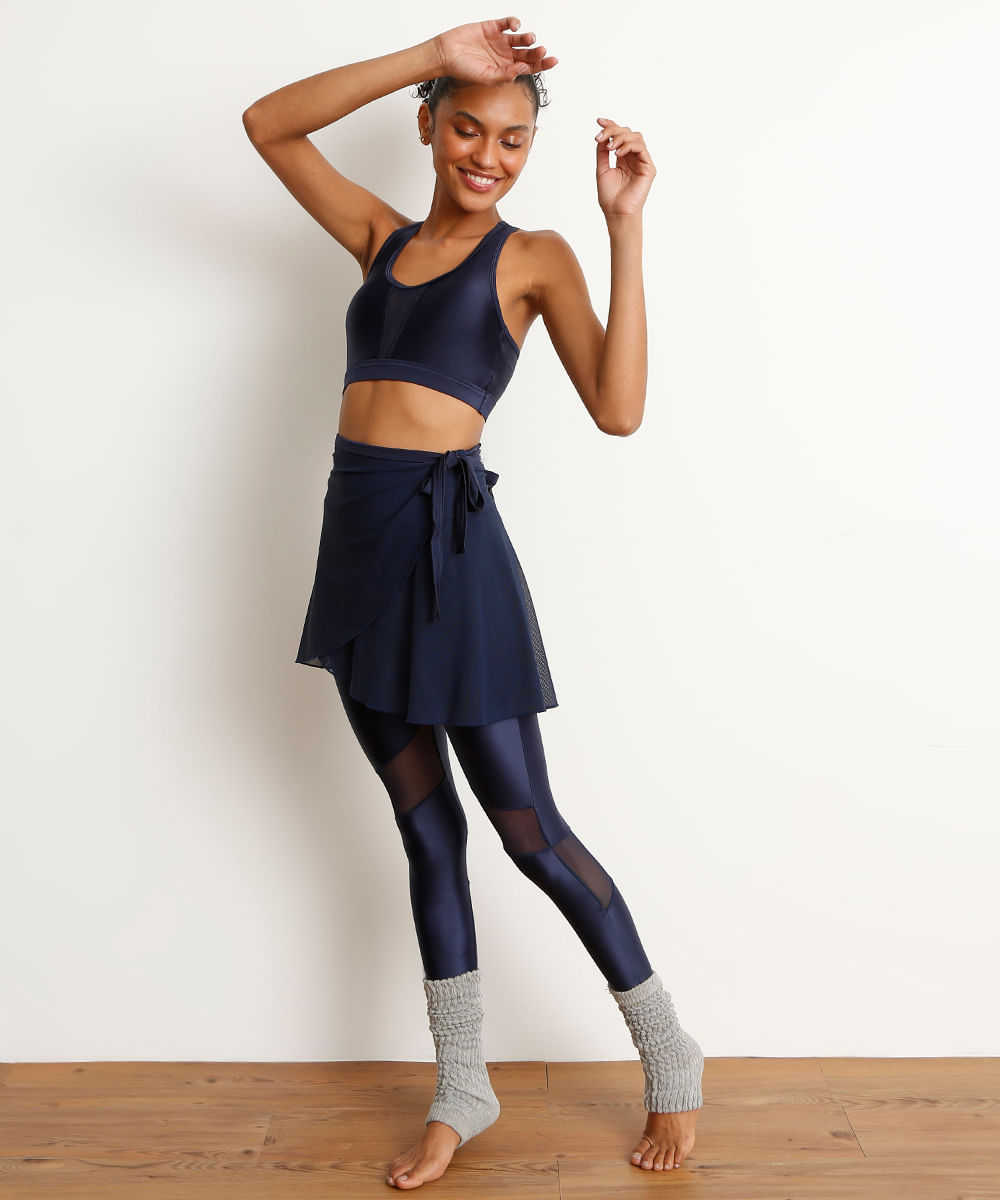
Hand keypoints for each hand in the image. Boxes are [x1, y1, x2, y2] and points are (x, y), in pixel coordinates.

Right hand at [431, 15, 557, 85]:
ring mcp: (499, 40)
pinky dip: (514, 23)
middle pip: (527, 53)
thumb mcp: (486, 78)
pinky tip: (515, 27)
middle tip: (542, 50)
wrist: (446, 54)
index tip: (553, 60)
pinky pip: (508, 23)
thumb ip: (506, 75)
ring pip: (520, 38)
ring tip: (529, 38)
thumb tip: (524, 69)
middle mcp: (505, 55)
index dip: (542, 64)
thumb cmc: (463, 70)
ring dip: (528, 37)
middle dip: (537, 52)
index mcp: (506, 69)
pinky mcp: (492, 27)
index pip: (528, 67)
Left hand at [595, 118, 655, 217]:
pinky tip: (618, 154)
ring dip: (621, 138)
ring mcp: (642, 162)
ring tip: (610, 148)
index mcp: (623, 158)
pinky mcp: (649, 168)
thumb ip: (602, 152)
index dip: (610, 125)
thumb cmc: (610, 196)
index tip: (599, 121)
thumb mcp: (602, 169)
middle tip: (601, 137)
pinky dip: (629, 146)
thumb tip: (602, 135)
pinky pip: (641, 148)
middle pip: (627, 132)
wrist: (617, 213)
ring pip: (636, 137)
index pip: (619, 136)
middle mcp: (633, 157)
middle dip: (613, 131)